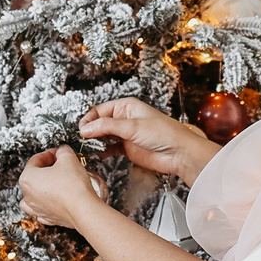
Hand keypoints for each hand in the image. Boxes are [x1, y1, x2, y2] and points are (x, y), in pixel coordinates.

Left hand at [18, 148, 105, 229]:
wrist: (83, 210)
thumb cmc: (73, 187)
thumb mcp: (68, 158)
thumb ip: (62, 151)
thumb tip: (62, 151)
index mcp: (27, 178)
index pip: (35, 159)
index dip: (49, 153)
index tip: (58, 153)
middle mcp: (28, 195)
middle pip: (34, 176)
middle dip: (48, 169)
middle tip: (62, 165)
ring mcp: (37, 209)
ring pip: (35, 194)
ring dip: (45, 187)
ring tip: (58, 182)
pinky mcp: (47, 218)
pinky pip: (44, 207)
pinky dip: (49, 202)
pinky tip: (59, 197)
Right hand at [79, 99, 218, 183]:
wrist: (179, 153)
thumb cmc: (163, 133)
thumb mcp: (132, 126)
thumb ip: (107, 127)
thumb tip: (86, 128)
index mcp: (126, 106)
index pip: (99, 110)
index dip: (89, 120)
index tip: (81, 130)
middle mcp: (124, 119)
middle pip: (99, 123)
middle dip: (90, 131)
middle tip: (82, 141)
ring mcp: (125, 134)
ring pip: (103, 136)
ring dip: (95, 142)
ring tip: (87, 148)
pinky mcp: (127, 148)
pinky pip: (109, 148)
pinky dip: (102, 151)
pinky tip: (97, 154)